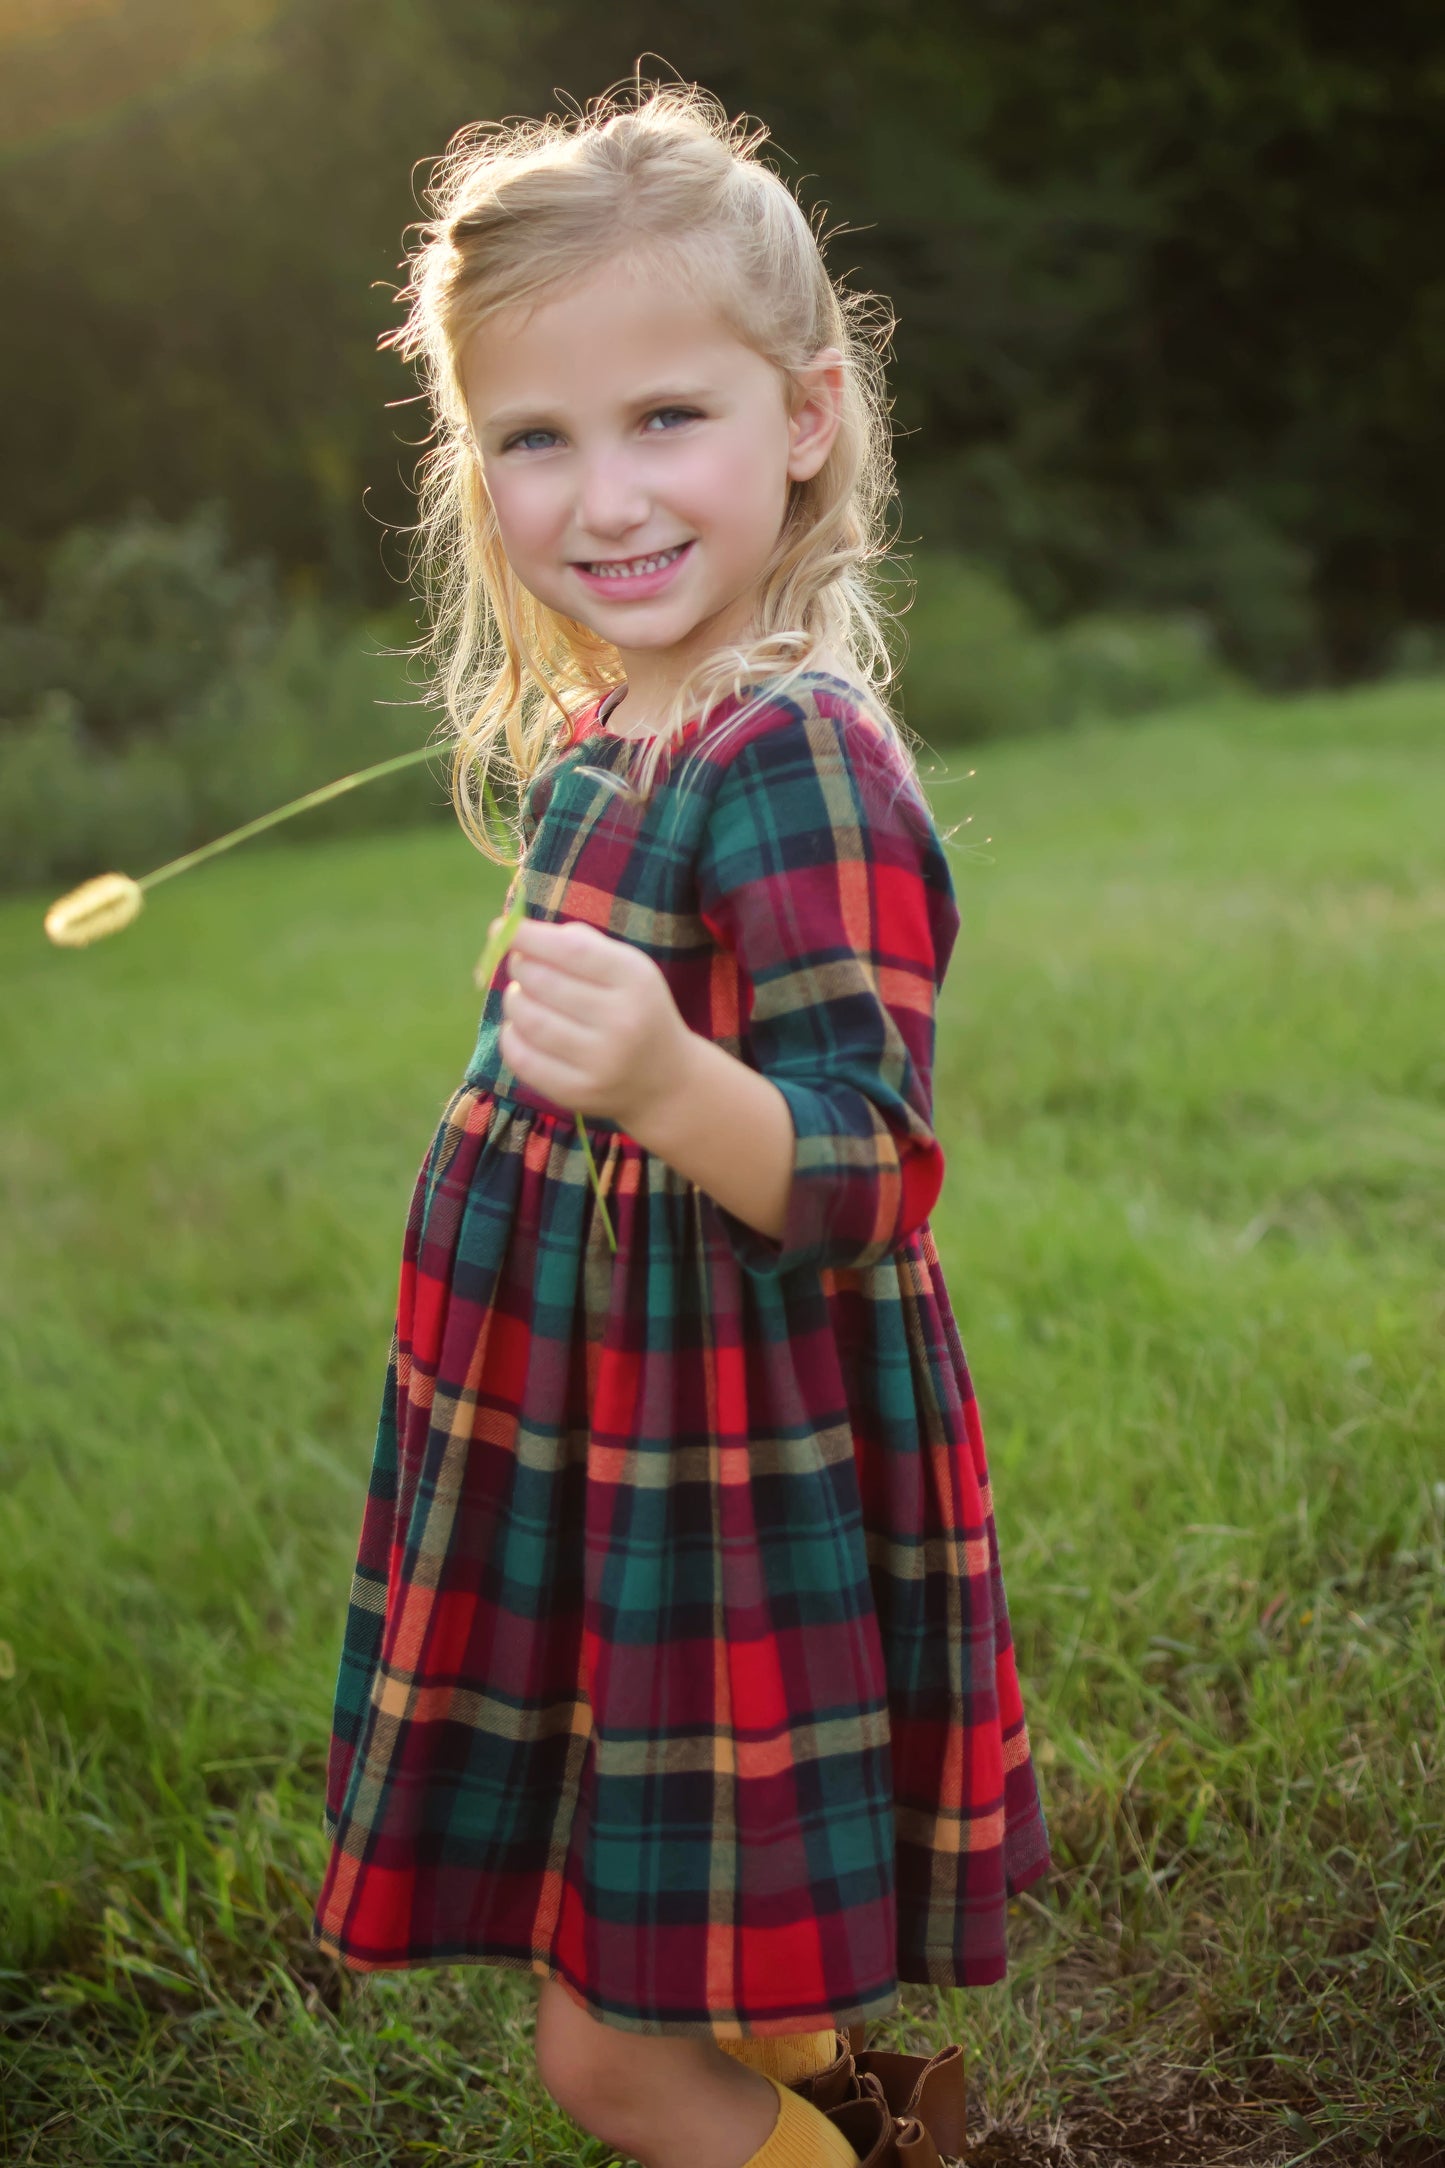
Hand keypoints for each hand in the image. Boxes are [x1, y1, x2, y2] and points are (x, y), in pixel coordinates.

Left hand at [497, 914, 695, 1130]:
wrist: (667, 1082)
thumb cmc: (638, 1011)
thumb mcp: (630, 970)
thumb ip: (584, 944)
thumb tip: (520, 933)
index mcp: (635, 981)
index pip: (572, 951)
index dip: (529, 937)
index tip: (500, 928)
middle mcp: (621, 1022)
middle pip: (545, 983)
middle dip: (520, 967)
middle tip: (519, 964)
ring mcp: (599, 1062)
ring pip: (529, 1019)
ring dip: (513, 1000)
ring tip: (520, 995)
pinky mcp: (576, 1093)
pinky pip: (522, 1058)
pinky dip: (510, 1036)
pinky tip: (519, 1027)